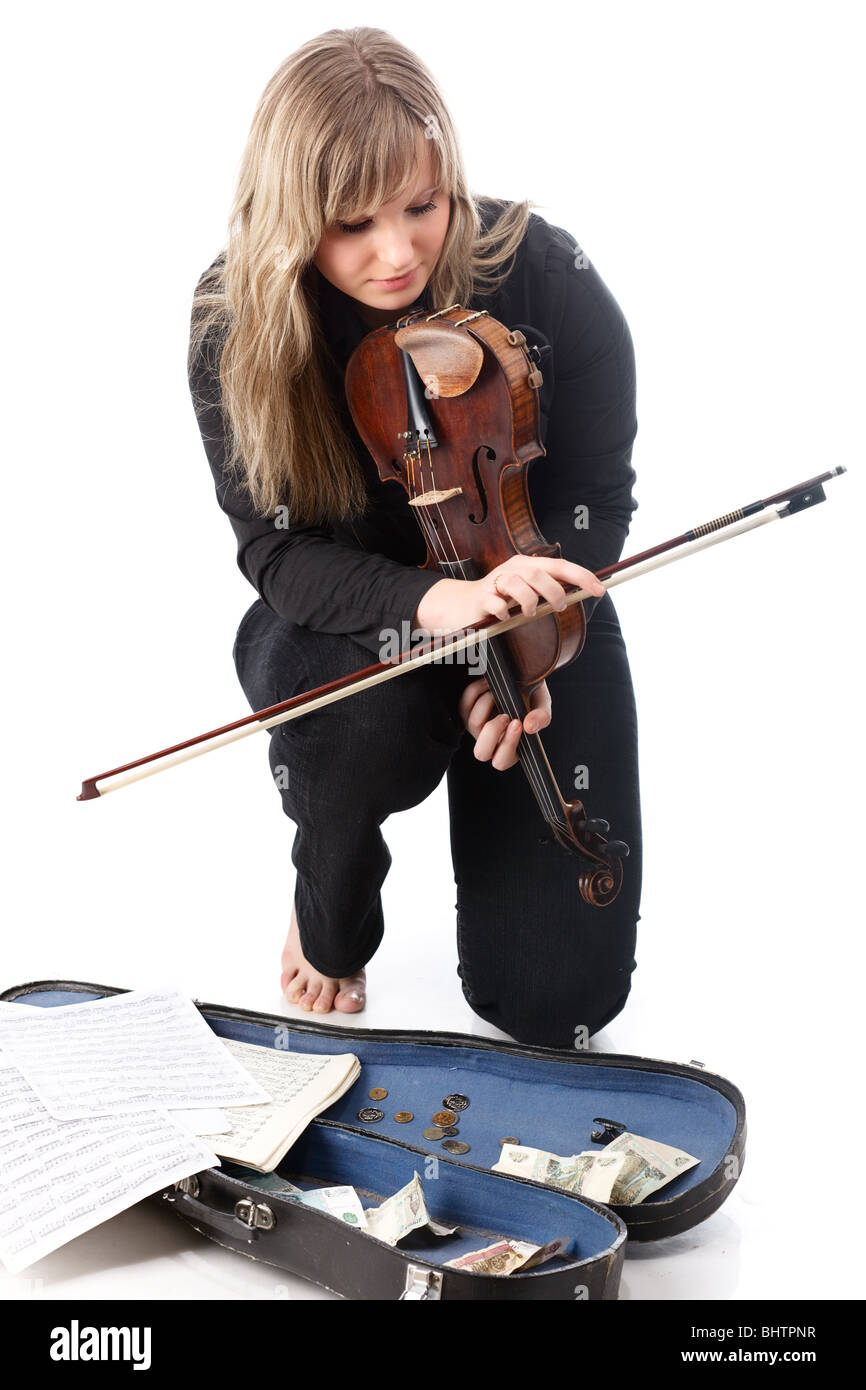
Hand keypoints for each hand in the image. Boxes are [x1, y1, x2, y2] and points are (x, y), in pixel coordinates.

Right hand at [413, 555, 604, 632]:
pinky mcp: (481, 598)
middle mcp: (513, 568)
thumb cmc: (501, 598)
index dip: (582, 576)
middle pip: (539, 573)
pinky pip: (497, 603)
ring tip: (529, 613)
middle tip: (559, 607)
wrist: (463, 605)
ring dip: (530, 603)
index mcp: (528, 565)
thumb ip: (550, 590)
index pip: (560, 565)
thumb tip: (581, 594)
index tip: (600, 589)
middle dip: (554, 592)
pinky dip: (504, 612)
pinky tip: (503, 617)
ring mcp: (495, 582)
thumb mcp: (528, 592)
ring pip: (519, 585)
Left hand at [458, 677, 551, 770]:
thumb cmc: (530, 694)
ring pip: (473, 724)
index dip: (507, 744)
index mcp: (510, 747)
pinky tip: (488, 684)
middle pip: (481, 753)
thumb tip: (530, 727)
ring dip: (487, 703)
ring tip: (498, 691)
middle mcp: (491, 741)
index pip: (501, 761)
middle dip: (492, 732)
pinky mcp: (465, 711)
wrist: (517, 675)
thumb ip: (542, 716)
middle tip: (505, 715)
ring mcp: (476, 728)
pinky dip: (476, 690)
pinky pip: (464, 704)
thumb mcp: (542, 702)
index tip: (518, 722)